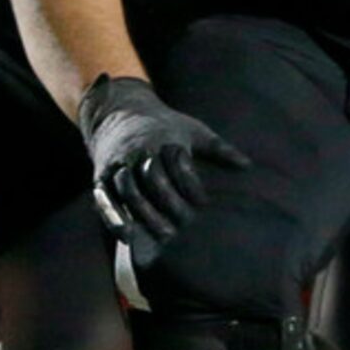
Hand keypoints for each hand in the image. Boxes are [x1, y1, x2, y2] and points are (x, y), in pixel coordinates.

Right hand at [76, 74, 249, 244]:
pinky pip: (104, 198)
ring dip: (144, 214)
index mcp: (163, 139)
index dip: (190, 184)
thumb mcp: (192, 130)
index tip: (205, 204)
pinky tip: (126, 236)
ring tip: (162, 237)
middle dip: (168, 203)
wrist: (117, 112)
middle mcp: (138, 151)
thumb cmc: (164, 126)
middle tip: (184, 229)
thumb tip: (247, 166)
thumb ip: (219, 149)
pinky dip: (113, 217)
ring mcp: (118, 165)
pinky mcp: (101, 177)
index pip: (177, 162)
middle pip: (153, 178)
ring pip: (129, 189)